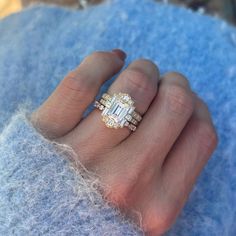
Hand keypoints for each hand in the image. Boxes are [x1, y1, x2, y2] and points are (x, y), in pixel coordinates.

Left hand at [31, 49, 217, 234]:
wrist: (44, 222)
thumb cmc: (102, 208)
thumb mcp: (148, 206)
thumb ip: (171, 166)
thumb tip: (185, 101)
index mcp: (159, 204)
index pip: (200, 133)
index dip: (196, 108)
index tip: (179, 104)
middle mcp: (127, 181)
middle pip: (175, 102)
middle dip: (173, 83)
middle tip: (160, 86)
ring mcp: (86, 156)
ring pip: (134, 84)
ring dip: (143, 69)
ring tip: (136, 75)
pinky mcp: (47, 133)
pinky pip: (82, 81)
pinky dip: (102, 61)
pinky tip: (110, 62)